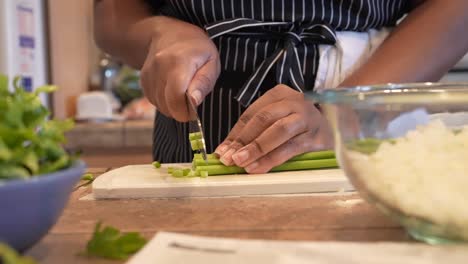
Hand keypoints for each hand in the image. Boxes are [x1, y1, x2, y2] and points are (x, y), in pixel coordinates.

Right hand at [140, 17, 220, 121]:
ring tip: (183, 93)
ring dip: (173, 107)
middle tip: (191, 103)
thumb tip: (194, 101)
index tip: (194, 111)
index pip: (176, 96)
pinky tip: (172, 91)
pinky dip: (164, 102)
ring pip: (160, 105)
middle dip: (181, 111)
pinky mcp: (143, 80)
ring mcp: (148, 73)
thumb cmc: (196, 48)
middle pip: (167, 105)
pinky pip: (153, 101)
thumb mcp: (211, 61)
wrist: (169, 33)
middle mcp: (159, 67)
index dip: (185, 111)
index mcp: (179, 62)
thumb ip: (204, 82)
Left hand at [214, 85, 332, 173]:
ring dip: (256, 149)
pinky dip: (272, 159)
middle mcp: (294, 101)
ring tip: (241, 163)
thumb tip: (227, 151)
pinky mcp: (317, 136)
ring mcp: (307, 118)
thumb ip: (255, 132)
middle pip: (263, 119)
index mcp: (279, 94)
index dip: (235, 134)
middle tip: (228, 158)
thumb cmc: (299, 126)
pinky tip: (259, 168)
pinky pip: (291, 148)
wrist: (338, 127)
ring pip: (277, 132)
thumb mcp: (278, 120)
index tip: (222, 151)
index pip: (251, 114)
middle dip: (243, 141)